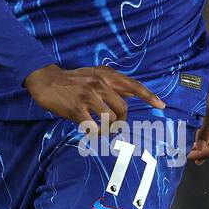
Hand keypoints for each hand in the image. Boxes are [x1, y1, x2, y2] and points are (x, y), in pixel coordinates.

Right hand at [24, 63, 164, 124]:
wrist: (47, 81)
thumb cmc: (73, 80)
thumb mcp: (95, 75)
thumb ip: (113, 84)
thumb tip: (133, 93)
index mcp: (106, 75)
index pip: (133, 85)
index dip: (149, 95)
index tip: (161, 105)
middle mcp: (100, 84)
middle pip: (123, 108)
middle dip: (120, 121)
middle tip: (112, 125)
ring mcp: (89, 96)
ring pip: (111, 119)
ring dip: (107, 129)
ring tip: (100, 129)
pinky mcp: (78, 109)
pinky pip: (94, 127)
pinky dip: (95, 133)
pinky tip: (91, 131)